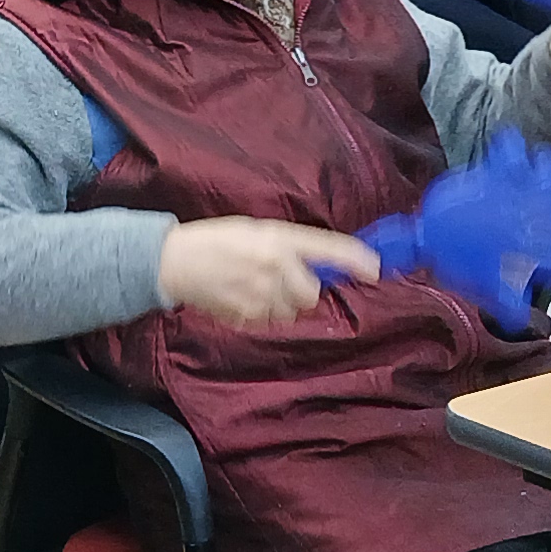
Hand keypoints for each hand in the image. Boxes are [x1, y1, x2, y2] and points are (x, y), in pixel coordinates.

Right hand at [157, 217, 384, 326]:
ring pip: (291, 310)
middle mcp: (275, 266)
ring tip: (254, 287)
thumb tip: (319, 268)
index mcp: (278, 239)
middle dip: (301, 289)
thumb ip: (288, 248)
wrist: (176, 261)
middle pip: (310, 292)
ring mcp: (262, 293)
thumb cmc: (216, 241)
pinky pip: (269, 320)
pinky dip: (262, 313)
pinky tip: (242, 297)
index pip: (326, 248)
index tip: (374, 268)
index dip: (353, 259)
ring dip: (281, 303)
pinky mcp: (247, 315)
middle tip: (279, 279)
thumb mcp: (256, 231)